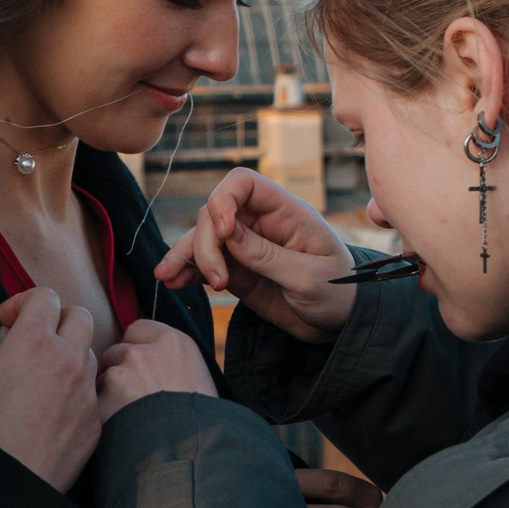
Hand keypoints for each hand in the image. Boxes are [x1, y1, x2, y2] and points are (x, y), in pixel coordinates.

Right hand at [0, 288, 99, 492]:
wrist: (5, 484)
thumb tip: (10, 345)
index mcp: (32, 342)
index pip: (44, 296)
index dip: (24, 303)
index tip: (10, 322)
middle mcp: (67, 358)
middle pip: (79, 316)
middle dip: (58, 321)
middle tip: (37, 341)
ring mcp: (86, 389)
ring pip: (90, 354)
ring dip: (71, 357)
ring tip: (47, 380)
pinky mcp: (96, 418)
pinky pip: (92, 392)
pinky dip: (77, 393)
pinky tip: (55, 413)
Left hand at [94, 320, 216, 422]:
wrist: (198, 453)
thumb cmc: (206, 422)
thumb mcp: (200, 378)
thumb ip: (173, 362)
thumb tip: (158, 365)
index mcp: (173, 342)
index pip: (138, 329)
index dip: (137, 348)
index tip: (142, 366)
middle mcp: (143, 352)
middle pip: (115, 353)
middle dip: (119, 372)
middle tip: (135, 398)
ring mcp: (119, 375)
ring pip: (101, 380)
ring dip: (109, 396)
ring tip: (132, 420)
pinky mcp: (103, 402)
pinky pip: (95, 407)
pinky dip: (103, 419)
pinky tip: (121, 432)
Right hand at [153, 168, 357, 343]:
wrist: (339, 324)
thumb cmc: (338, 292)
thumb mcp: (310, 277)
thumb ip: (268, 255)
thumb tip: (228, 234)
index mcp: (286, 212)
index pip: (243, 183)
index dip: (224, 200)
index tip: (224, 232)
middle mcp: (260, 223)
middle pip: (214, 213)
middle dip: (206, 244)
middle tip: (219, 281)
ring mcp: (245, 246)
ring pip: (201, 239)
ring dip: (184, 256)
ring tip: (169, 278)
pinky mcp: (235, 270)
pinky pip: (202, 264)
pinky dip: (185, 271)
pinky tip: (171, 281)